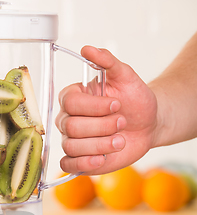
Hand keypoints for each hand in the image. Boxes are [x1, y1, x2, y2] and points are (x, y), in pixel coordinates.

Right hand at [55, 46, 157, 174]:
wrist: (147, 123)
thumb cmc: (135, 99)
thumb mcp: (126, 76)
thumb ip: (107, 61)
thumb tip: (86, 49)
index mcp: (73, 97)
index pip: (70, 103)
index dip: (95, 106)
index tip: (118, 104)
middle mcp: (68, 119)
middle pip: (71, 127)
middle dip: (102, 126)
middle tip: (123, 122)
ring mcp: (72, 140)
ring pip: (72, 147)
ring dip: (100, 145)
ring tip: (120, 141)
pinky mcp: (79, 159)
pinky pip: (68, 165)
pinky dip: (83, 163)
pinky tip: (101, 159)